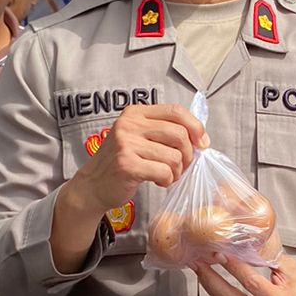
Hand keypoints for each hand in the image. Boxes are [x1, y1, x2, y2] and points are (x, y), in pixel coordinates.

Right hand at [51, 103, 208, 272]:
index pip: (176, 111)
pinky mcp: (127, 165)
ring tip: (166, 175)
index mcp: (135, 113)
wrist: (93, 185)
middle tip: (181, 166)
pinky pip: (164, 172)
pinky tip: (158, 181)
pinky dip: (167, 180)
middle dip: (188, 154)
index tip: (202, 143)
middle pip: (179, 134)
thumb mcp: (139, 137)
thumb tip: (202, 139)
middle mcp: (129, 124)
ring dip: (176, 171)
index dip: (196, 127)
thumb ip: (164, 132)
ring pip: (174, 156)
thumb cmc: (123, 161)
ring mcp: (126, 144)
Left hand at [195, 254, 295, 295]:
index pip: (251, 283)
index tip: (220, 253)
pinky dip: (218, 294)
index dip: (233, 267)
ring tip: (199, 268)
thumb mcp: (291, 270)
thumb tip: (245, 243)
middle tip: (198, 261)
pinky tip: (210, 281)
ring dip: (209, 285)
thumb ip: (268, 258)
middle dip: (210, 278)